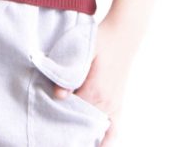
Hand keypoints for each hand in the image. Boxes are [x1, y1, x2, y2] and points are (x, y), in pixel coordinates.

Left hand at [52, 14, 137, 144]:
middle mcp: (106, 102)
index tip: (46, 113)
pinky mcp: (118, 104)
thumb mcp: (84, 49)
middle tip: (52, 127)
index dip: (57, 113)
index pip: (71, 110)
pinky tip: (97, 145)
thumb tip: (58, 95)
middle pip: (81, 121)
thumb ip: (70, 70)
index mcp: (95, 90)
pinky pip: (114, 130)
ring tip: (69, 136)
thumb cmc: (101, 38)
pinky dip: (106, 140)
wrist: (124, 33)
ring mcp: (113, 104)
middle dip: (67, 123)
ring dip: (82, 131)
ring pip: (95, 127)